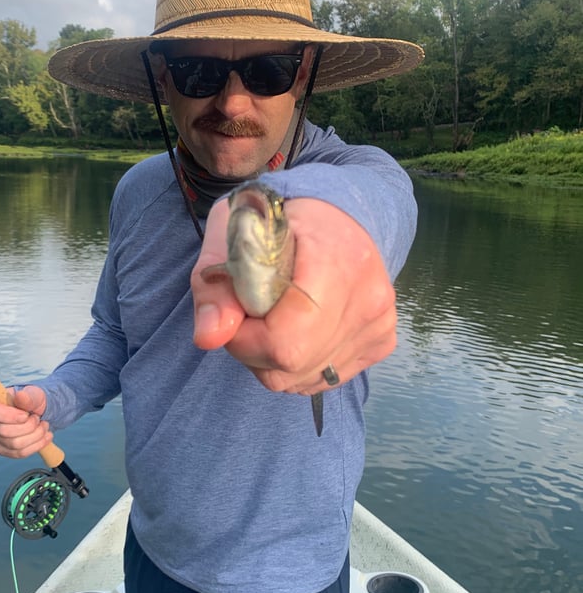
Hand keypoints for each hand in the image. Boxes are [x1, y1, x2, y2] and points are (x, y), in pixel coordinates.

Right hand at [0, 384, 52, 458]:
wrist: (36, 412)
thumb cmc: (31, 400)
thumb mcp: (33, 393)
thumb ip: (28, 395)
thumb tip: (21, 396)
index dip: (9, 415)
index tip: (26, 415)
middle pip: (4, 432)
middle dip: (28, 426)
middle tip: (38, 418)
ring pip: (15, 445)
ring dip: (36, 435)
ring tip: (44, 425)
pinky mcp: (4, 450)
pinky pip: (20, 453)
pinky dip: (37, 445)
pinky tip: (46, 436)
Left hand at [191, 197, 397, 393]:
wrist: (336, 214)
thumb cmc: (278, 219)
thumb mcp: (232, 234)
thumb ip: (214, 286)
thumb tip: (209, 338)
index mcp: (336, 259)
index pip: (284, 341)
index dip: (244, 339)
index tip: (235, 310)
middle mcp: (369, 297)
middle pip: (293, 364)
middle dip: (254, 349)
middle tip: (250, 312)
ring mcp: (379, 323)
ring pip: (304, 378)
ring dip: (274, 359)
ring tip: (274, 316)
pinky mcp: (382, 341)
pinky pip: (324, 378)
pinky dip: (299, 364)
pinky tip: (298, 328)